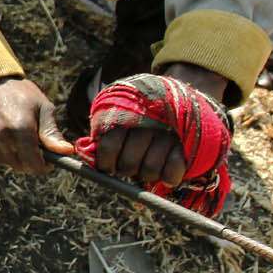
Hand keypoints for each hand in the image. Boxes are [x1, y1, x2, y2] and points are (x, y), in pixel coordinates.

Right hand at [0, 77, 72, 174]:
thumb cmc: (18, 92)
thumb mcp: (42, 107)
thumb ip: (52, 132)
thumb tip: (66, 152)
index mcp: (20, 128)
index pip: (34, 165)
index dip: (43, 166)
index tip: (47, 161)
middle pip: (19, 166)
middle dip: (28, 160)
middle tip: (31, 145)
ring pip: (4, 161)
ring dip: (12, 155)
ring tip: (13, 135)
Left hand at [90, 63, 230, 186]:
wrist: (181, 96)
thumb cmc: (141, 111)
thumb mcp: (118, 111)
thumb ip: (103, 132)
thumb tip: (85, 153)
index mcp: (127, 116)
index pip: (108, 147)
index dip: (106, 162)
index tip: (109, 166)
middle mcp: (148, 125)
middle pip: (128, 164)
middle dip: (126, 169)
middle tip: (131, 164)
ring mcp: (169, 136)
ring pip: (149, 172)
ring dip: (147, 173)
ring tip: (149, 161)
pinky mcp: (187, 146)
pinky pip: (171, 173)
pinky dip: (168, 176)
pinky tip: (167, 168)